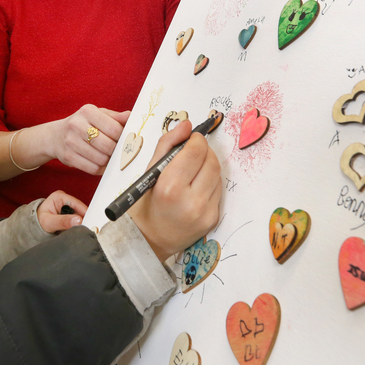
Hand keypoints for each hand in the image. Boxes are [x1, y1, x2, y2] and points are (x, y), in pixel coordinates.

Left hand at [37, 190, 88, 233]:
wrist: (34, 225)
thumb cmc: (39, 221)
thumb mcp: (49, 222)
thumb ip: (62, 221)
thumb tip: (78, 220)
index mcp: (59, 197)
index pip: (77, 204)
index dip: (84, 214)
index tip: (88, 223)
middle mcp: (65, 200)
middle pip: (80, 210)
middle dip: (82, 220)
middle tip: (84, 230)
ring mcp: (68, 207)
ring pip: (80, 215)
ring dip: (79, 224)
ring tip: (77, 231)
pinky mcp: (70, 214)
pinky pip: (78, 220)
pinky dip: (77, 226)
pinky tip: (75, 231)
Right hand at [53, 105, 129, 174]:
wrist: (55, 136)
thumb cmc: (83, 124)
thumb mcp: (97, 115)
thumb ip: (115, 117)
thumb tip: (131, 116)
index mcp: (88, 111)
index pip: (114, 128)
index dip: (123, 137)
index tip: (124, 140)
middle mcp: (77, 125)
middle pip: (108, 145)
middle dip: (116, 151)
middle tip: (118, 151)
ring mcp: (71, 142)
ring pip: (101, 159)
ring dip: (109, 161)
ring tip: (109, 156)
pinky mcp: (68, 157)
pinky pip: (92, 168)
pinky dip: (101, 169)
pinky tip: (102, 163)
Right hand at [127, 120, 221, 261]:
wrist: (149, 239)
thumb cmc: (146, 202)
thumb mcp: (150, 171)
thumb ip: (168, 144)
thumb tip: (186, 125)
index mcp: (170, 187)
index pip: (196, 150)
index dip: (195, 140)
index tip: (190, 140)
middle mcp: (191, 201)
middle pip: (211, 161)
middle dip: (204, 151)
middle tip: (192, 153)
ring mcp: (205, 212)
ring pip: (218, 175)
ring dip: (208, 167)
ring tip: (192, 172)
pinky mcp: (213, 219)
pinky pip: (218, 191)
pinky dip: (210, 183)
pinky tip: (196, 188)